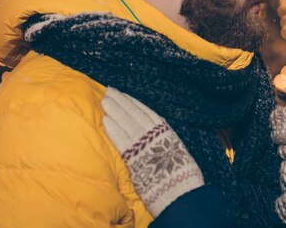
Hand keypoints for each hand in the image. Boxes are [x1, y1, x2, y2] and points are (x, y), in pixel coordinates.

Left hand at [102, 86, 203, 217]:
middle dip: (122, 101)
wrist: (182, 193)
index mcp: (167, 133)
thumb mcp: (177, 153)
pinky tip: (105, 120)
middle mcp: (156, 135)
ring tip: (104, 100)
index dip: (134, 103)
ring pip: (127, 122)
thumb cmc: (182, 177)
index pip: (148, 113)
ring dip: (115, 110)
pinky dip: (113, 130)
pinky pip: (122, 140)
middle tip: (110, 91)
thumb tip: (157, 139)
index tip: (125, 95)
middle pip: (135, 113)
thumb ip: (164, 144)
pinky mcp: (135, 158)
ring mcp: (145, 145)